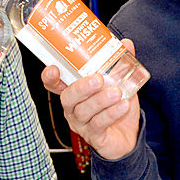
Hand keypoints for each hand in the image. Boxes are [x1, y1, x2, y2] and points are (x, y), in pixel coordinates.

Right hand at [41, 39, 140, 159]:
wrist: (129, 136)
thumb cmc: (117, 107)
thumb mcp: (120, 83)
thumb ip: (120, 63)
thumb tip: (126, 43)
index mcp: (74, 92)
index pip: (54, 85)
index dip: (49, 77)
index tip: (54, 68)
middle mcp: (73, 108)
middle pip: (68, 98)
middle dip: (82, 87)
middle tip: (98, 79)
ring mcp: (82, 124)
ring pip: (84, 111)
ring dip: (100, 100)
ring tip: (117, 93)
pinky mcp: (95, 136)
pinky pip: (99, 125)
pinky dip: (111, 114)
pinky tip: (123, 106)